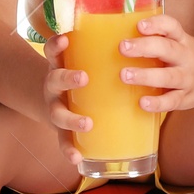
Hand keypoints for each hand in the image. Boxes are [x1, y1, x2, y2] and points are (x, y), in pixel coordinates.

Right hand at [41, 33, 91, 165]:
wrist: (56, 99)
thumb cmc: (81, 76)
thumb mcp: (84, 60)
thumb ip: (101, 51)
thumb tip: (140, 33)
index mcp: (60, 65)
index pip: (53, 50)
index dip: (57, 44)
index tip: (66, 39)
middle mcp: (53, 85)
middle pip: (54, 79)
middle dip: (67, 78)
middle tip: (84, 77)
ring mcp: (54, 107)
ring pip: (56, 113)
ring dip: (71, 118)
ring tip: (87, 123)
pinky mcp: (59, 129)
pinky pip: (62, 141)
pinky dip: (68, 150)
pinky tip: (77, 159)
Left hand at [118, 14, 193, 112]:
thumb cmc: (189, 55)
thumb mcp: (179, 41)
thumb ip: (156, 39)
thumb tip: (114, 37)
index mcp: (182, 40)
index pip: (172, 26)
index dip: (156, 24)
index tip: (139, 25)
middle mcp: (186, 56)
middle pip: (168, 49)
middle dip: (144, 47)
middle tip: (123, 47)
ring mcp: (188, 78)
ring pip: (169, 76)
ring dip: (146, 76)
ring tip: (125, 75)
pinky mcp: (187, 98)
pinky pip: (172, 101)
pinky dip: (158, 103)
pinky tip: (142, 102)